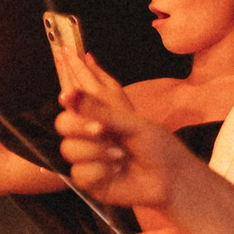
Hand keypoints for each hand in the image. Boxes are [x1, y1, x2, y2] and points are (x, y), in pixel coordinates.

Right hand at [57, 55, 190, 207]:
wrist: (171, 180)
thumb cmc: (157, 146)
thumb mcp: (131, 123)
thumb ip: (98, 110)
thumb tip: (67, 96)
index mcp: (101, 114)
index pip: (78, 94)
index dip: (70, 74)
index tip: (62, 54)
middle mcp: (90, 134)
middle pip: (63, 123)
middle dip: (78, 126)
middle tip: (100, 130)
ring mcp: (87, 157)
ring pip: (69, 149)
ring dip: (96, 151)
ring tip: (120, 154)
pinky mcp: (88, 180)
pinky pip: (79, 172)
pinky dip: (101, 170)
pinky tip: (117, 171)